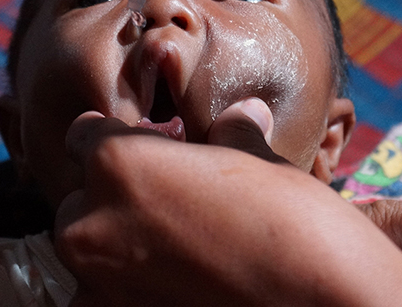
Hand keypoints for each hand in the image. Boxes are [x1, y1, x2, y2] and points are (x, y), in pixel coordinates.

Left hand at [54, 100, 401, 306]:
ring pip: (86, 249)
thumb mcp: (258, 163)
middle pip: (80, 197)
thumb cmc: (290, 222)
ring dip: (116, 244)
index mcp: (116, 162)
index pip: (82, 135)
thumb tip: (241, 115)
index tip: (141, 152)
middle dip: (113, 196)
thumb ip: (230, 136)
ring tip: (172, 248)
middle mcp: (90, 221)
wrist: (321, 304)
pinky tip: (170, 286)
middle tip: (166, 205)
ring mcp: (97, 282)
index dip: (115, 140)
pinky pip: (101, 295)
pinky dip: (126, 289)